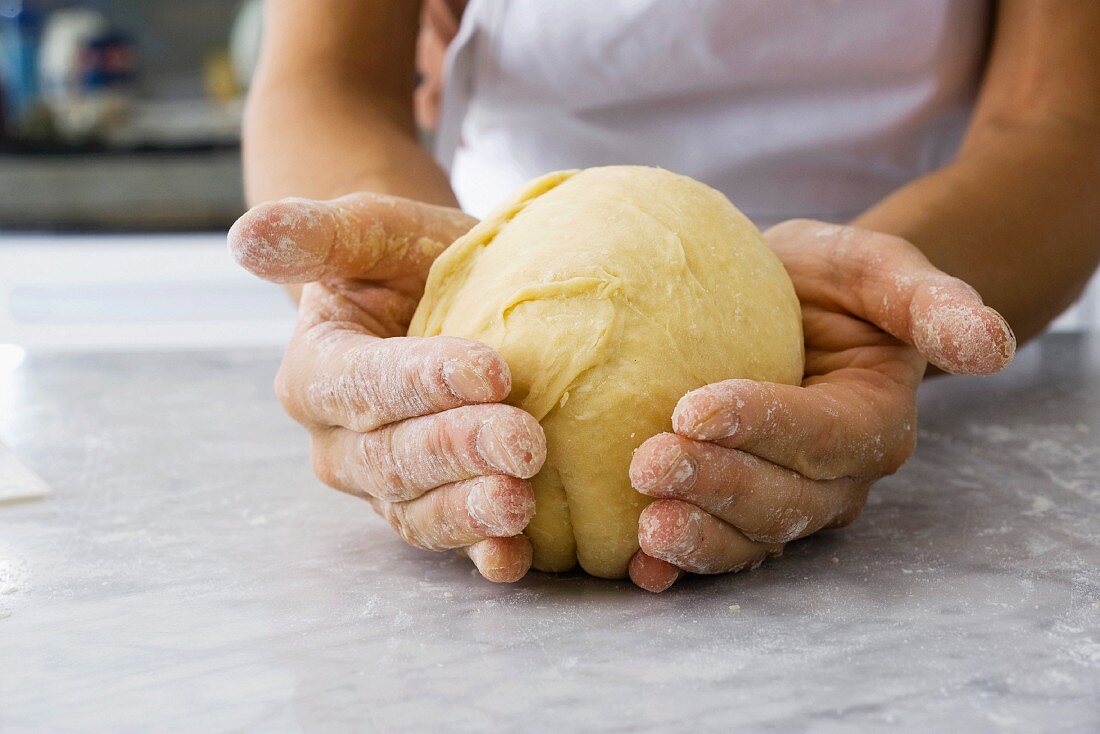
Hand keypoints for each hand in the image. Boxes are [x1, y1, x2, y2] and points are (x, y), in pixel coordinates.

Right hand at [228, 193, 545, 582]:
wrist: (445, 301)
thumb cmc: (406, 262)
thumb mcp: (371, 233)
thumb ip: (317, 235)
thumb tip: (247, 237)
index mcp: (316, 371)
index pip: (362, 382)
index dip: (421, 382)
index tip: (491, 372)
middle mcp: (339, 441)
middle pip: (390, 457)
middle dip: (456, 452)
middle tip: (523, 442)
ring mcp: (385, 484)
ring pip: (415, 509)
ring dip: (466, 513)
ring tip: (517, 504)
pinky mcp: (432, 507)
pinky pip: (447, 540)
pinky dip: (479, 553)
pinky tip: (511, 557)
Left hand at [627, 220, 1015, 591]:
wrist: (787, 306)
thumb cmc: (831, 281)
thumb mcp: (877, 266)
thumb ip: (931, 300)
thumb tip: (990, 346)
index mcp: (873, 418)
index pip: (822, 433)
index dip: (763, 426)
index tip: (693, 409)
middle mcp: (837, 475)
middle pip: (785, 498)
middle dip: (718, 488)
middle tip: (649, 465)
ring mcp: (790, 501)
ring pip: (754, 536)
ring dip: (700, 539)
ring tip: (646, 530)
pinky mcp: (742, 512)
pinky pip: (721, 546)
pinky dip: (682, 566)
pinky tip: (642, 568)